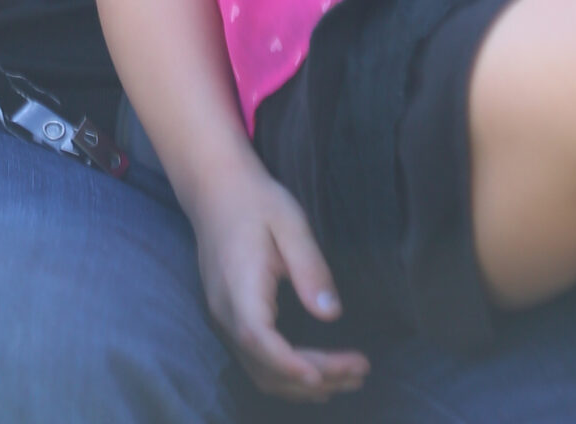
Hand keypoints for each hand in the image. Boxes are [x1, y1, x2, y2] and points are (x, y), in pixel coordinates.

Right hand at [191, 163, 368, 401]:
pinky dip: (286, 376)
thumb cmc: (256, 200)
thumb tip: (331, 313)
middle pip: (265, 366)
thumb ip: (310, 268)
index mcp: (239, 287)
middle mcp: (225, 312)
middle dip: (314, 379)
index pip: (260, 340)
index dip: (293, 366)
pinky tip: (315, 375)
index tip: (330, 376)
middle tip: (360, 372)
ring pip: (259, 372)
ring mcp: (223, 320)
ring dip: (302, 385)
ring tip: (348, 379)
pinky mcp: (228, 320)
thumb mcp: (289, 222)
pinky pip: (255, 362)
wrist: (215, 190)